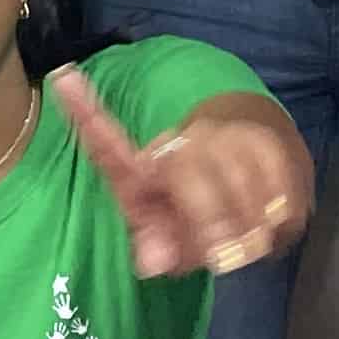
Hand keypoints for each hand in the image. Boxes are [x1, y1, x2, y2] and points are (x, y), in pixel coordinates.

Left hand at [52, 69, 310, 276]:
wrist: (268, 163)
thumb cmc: (203, 211)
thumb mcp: (171, 236)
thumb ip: (158, 248)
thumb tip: (152, 262)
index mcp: (147, 166)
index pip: (111, 146)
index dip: (86, 113)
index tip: (61, 75)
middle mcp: (187, 136)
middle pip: (191, 175)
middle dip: (207, 225)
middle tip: (217, 255)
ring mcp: (233, 135)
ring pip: (238, 189)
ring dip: (244, 231)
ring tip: (241, 241)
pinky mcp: (276, 142)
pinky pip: (277, 199)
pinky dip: (275, 226)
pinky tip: (268, 227)